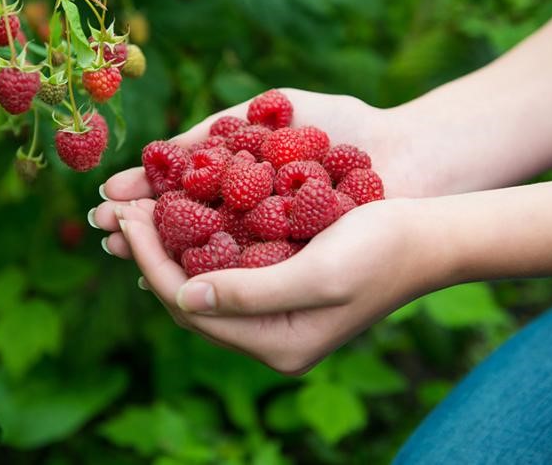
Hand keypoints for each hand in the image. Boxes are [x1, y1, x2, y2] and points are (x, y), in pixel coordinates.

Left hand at [90, 88, 441, 372]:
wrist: (428, 236)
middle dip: (151, 250)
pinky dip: (197, 241)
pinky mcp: (281, 290)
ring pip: (200, 283)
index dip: (151, 259)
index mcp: (277, 343)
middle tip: (123, 207)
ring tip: (141, 207)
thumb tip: (184, 295)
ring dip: (169, 244)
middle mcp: (270, 338)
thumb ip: (250, 293)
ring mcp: (275, 316)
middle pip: (187, 298)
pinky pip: (222, 270)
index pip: (190, 305)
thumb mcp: (317, 272)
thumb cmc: (382, 248)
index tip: (128, 214)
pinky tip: (179, 213)